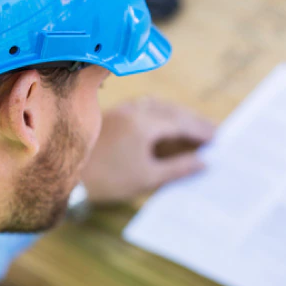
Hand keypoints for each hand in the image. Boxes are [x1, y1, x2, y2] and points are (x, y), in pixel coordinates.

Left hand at [81, 98, 214, 203]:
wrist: (67, 173)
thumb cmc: (108, 179)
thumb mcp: (148, 178)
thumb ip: (178, 168)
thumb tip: (204, 162)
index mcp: (145, 124)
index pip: (181, 123)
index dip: (201, 130)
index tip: (219, 137)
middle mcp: (135, 111)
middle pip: (172, 111)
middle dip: (193, 120)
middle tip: (213, 130)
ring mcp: (123, 111)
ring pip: (158, 106)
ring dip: (177, 114)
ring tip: (193, 126)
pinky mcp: (114, 115)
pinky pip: (145, 107)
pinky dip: (161, 113)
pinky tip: (164, 123)